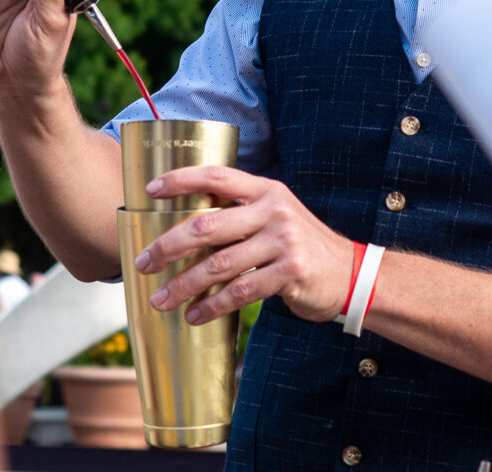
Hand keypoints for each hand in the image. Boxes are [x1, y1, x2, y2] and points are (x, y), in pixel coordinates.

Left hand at [134, 166, 354, 324]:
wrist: (350, 274)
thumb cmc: (300, 246)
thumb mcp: (276, 216)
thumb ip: (240, 213)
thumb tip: (185, 226)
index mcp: (266, 190)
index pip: (217, 176)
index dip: (181, 179)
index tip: (149, 190)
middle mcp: (274, 210)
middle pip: (208, 226)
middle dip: (168, 246)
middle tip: (141, 262)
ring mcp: (283, 241)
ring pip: (219, 265)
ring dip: (183, 285)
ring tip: (160, 299)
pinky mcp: (290, 273)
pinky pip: (239, 292)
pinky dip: (211, 306)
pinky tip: (195, 315)